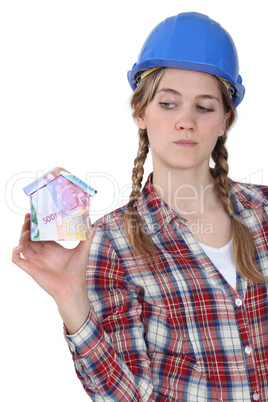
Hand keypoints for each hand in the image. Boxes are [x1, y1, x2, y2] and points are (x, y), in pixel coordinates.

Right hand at [12, 213, 94, 332]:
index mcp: (52, 248)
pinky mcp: (30, 269)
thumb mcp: (83, 250)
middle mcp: (42, 253)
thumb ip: (87, 236)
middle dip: (27, 226)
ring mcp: (35, 260)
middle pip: (30, 237)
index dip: (37, 224)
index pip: (40, 233)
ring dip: (21, 236)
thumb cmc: (77, 271)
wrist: (73, 288)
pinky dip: (15, 252)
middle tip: (28, 217)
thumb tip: (90, 221)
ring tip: (26, 228)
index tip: (36, 214)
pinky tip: (20, 246)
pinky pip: (17, 259)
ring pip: (23, 245)